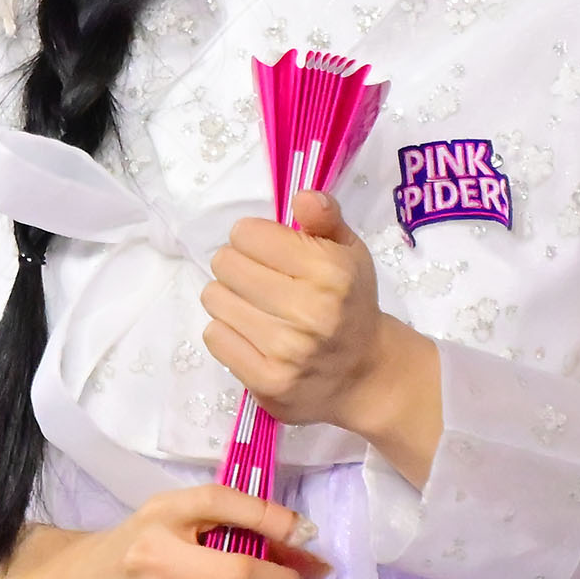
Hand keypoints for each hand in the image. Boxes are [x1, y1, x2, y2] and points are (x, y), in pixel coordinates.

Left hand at [200, 189, 386, 430]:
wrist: (365, 373)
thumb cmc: (350, 302)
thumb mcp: (349, 251)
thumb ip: (325, 217)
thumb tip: (301, 196)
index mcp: (329, 271)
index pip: (247, 234)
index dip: (253, 237)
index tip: (267, 249)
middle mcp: (309, 311)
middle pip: (225, 264)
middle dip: (237, 265)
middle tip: (258, 278)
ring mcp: (286, 351)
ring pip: (214, 299)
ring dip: (228, 297)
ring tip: (254, 305)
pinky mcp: (267, 382)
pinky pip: (214, 337)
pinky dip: (226, 331)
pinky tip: (251, 333)